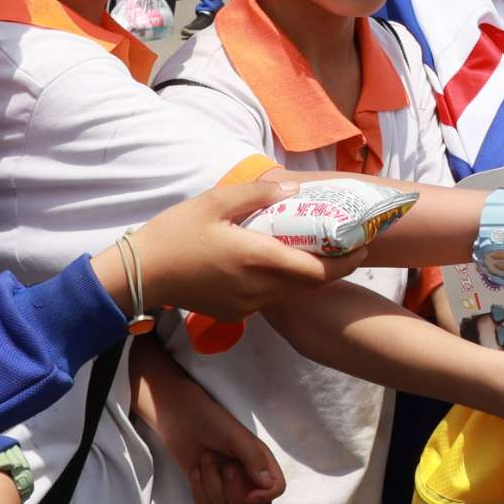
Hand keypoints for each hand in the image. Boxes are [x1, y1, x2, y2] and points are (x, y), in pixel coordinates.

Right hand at [114, 177, 353, 321]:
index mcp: (257, 259)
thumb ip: (258, 194)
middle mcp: (257, 289)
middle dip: (333, 267)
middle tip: (346, 245)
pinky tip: (277, 262)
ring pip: (290, 293)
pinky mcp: (233, 314)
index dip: (346, 262)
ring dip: (307, 275)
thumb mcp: (215, 201)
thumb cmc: (176, 232)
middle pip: (309, 284)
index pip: (317, 271)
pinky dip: (282, 282)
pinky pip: (269, 298)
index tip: (364, 247)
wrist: (140, 275)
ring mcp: (245, 306)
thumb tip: (295, 189)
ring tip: (315, 249)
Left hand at [129, 341, 284, 503]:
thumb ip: (254, 459)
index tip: (251, 492)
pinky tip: (195, 468)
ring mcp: (224, 484)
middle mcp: (245, 476)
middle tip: (227, 469)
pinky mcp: (205, 487)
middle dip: (235, 492)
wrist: (180, 417)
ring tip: (206, 456)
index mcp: (259, 461)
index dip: (266, 495)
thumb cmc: (212, 420)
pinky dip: (198, 487)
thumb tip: (268, 484)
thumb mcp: (237, 436)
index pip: (275, 488)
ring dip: (211, 480)